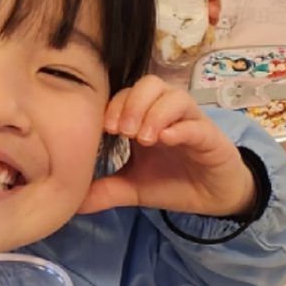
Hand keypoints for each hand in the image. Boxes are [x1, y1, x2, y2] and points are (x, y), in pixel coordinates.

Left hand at [78, 78, 257, 218]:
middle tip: (123, 132)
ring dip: (154, 113)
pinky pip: (195, 123)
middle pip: (150, 84)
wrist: (214, 198)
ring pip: (174, 96)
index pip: (127, 94)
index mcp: (146, 117)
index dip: (114, 105)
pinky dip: (178, 127)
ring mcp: (191, 122)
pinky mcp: (210, 137)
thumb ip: (105, 191)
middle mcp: (168, 112)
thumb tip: (71, 201)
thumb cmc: (174, 184)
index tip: (106, 129)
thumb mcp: (134, 189)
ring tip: (144, 139)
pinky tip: (165, 140)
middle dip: (133, 104)